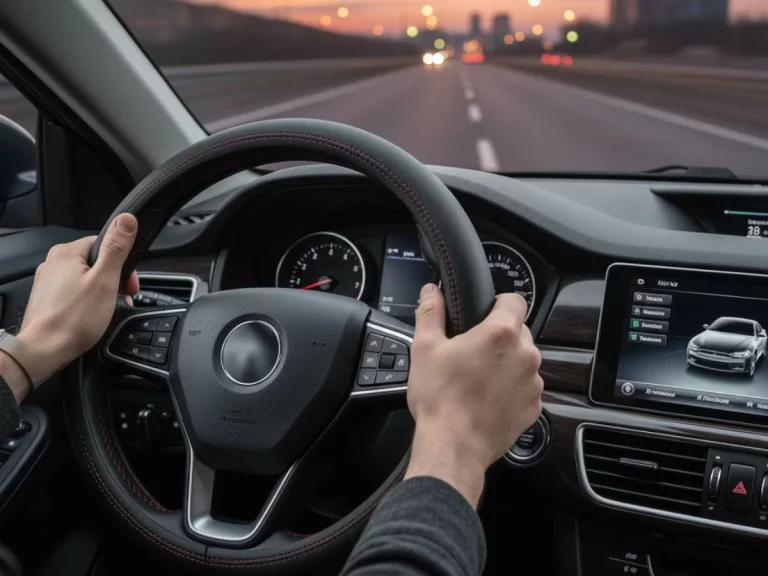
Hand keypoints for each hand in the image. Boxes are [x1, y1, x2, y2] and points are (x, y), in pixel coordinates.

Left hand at [9, 214, 138, 389]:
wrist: (44, 350)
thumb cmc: (74, 319)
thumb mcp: (105, 280)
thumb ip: (116, 248)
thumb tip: (126, 220)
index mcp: (67, 252)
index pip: (104, 244)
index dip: (122, 264)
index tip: (128, 284)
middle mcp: (53, 262)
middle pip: (95, 261)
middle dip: (113, 279)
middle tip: (121, 298)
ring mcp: (48, 281)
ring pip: (85, 277)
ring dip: (102, 291)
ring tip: (106, 309)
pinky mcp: (47, 297)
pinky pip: (74, 291)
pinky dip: (87, 300)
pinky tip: (91, 314)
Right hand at [404, 283, 542, 507]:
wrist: (454, 446)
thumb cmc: (440, 398)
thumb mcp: (425, 348)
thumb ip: (430, 313)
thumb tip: (431, 292)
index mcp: (501, 333)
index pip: (514, 300)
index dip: (498, 303)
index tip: (484, 314)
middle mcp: (525, 355)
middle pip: (518, 332)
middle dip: (498, 337)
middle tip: (471, 353)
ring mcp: (533, 383)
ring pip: (522, 361)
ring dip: (506, 364)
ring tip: (477, 379)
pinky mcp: (534, 407)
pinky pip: (525, 388)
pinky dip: (510, 390)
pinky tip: (486, 399)